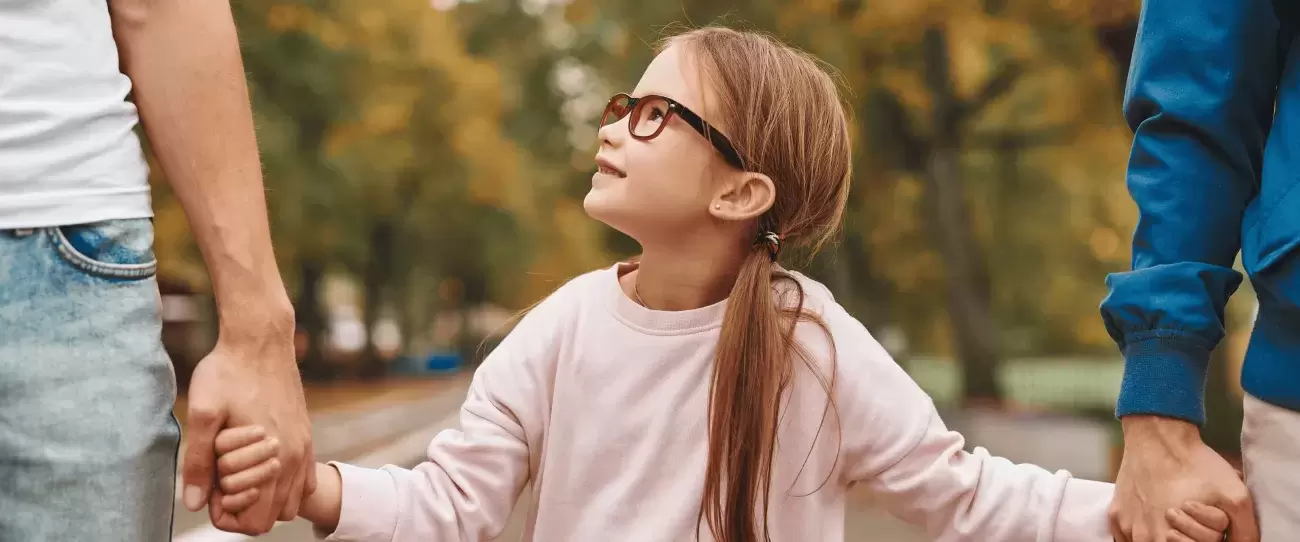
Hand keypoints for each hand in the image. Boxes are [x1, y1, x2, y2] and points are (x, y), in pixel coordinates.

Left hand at [181, 318, 314, 534]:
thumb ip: (199, 463)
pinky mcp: (305, 435)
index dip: (226, 514)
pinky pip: (304, 480)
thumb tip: (193, 502)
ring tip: (239, 473)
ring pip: (291, 502)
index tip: (211, 487)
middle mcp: (294, 457)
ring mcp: (303, 446)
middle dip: (245, 508)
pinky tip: (259, 463)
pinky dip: (284, 484)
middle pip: (274, 517)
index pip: (255, 522)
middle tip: (221, 480)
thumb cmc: (228, 372)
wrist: (261, 339)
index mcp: (272, 458)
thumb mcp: (203, 414)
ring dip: (266, 498)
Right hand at [1109, 416, 1256, 541]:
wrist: (1157, 436)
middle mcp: (1146, 538)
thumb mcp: (1235, 497)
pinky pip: (1129, 537)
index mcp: (1171, 538)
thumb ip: (1244, 531)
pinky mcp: (1115, 517)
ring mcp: (1128, 529)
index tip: (1208, 522)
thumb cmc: (1194, 465)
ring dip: (1164, 534)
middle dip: (1188, 537)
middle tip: (1189, 514)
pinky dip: (1144, 529)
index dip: (1208, 537)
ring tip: (1171, 509)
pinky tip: (1153, 511)